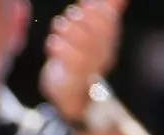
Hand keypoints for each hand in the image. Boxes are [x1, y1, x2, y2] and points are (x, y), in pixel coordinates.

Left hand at [41, 0, 123, 123]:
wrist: (71, 96)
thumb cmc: (80, 61)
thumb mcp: (93, 36)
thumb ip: (107, 14)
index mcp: (109, 44)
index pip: (111, 24)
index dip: (99, 12)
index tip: (85, 4)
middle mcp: (102, 57)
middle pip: (98, 36)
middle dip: (84, 20)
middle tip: (70, 13)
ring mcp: (89, 71)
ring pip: (84, 50)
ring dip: (70, 33)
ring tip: (58, 25)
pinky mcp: (72, 82)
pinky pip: (70, 65)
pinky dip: (60, 50)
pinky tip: (52, 41)